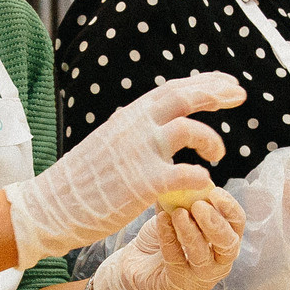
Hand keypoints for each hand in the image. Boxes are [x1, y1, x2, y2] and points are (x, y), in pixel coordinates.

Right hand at [6, 73, 244, 265]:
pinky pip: (186, 174)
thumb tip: (154, 127)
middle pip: (185, 97)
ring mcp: (140, 153)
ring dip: (211, 140)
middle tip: (241, 96)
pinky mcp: (143, 183)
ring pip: (191, 130)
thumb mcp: (107, 142)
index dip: (203, 84)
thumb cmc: (79, 182)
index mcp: (128, 117)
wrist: (49, 206)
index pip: (172, 90)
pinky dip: (201, 177)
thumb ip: (132, 132)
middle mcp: (135, 127)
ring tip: (218, 154)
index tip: (226, 84)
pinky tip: (205, 183)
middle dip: (216, 93)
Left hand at [89, 191, 245, 289]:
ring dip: (191, 232)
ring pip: (202, 255)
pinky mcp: (179, 283)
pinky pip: (176, 259)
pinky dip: (169, 238)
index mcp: (225, 239)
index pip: (237, 223)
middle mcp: (219, 260)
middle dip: (214, 223)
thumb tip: (191, 175)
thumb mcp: (178, 212)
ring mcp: (201, 276)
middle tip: (199, 206)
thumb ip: (188, 199)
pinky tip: (161, 221)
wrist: (136, 262)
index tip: (214, 192)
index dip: (229, 208)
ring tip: (178, 213)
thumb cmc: (164, 235)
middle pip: (228, 243)